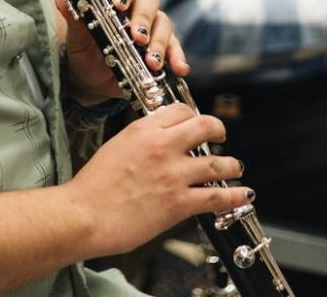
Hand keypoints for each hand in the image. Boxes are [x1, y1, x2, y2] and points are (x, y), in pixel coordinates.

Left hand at [56, 0, 188, 104]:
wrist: (91, 80)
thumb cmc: (84, 52)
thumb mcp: (77, 39)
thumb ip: (74, 18)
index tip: (118, 4)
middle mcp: (136, 8)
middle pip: (149, 1)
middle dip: (144, 19)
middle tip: (137, 38)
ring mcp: (152, 28)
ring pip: (164, 23)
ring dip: (159, 42)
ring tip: (152, 63)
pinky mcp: (162, 48)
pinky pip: (175, 48)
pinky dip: (177, 57)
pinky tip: (179, 68)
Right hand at [66, 102, 250, 256]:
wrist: (83, 216)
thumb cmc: (92, 188)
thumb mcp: (115, 147)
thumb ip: (140, 141)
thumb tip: (156, 141)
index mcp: (143, 130)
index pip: (180, 111)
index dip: (193, 116)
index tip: (196, 124)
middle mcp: (162, 147)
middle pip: (205, 127)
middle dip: (218, 130)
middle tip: (221, 136)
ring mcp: (173, 175)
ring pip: (218, 163)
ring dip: (232, 165)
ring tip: (236, 168)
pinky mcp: (178, 203)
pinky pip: (216, 197)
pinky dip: (234, 195)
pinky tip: (243, 194)